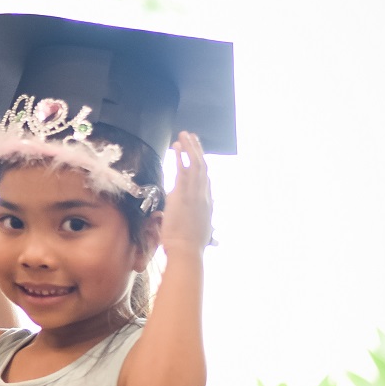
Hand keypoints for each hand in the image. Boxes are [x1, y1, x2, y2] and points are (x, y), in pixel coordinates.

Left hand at [162, 132, 213, 255]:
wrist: (186, 250)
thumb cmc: (188, 246)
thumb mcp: (198, 231)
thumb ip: (197, 220)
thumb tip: (199, 218)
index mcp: (207, 204)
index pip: (206, 179)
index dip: (202, 165)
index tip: (198, 155)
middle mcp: (204, 195)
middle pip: (203, 167)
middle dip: (198, 150)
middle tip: (192, 137)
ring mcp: (194, 193)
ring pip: (195, 164)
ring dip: (190, 147)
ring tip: (184, 135)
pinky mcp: (183, 193)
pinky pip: (183, 169)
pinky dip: (180, 156)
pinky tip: (176, 146)